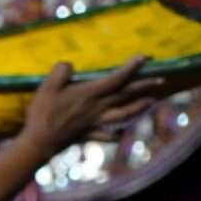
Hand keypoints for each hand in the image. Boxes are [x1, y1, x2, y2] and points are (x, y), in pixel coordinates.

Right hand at [17, 55, 164, 156]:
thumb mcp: (47, 86)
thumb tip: (69, 65)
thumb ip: (61, 71)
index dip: (132, 67)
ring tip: (151, 102)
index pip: (116, 78)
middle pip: (126, 95)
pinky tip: (120, 134)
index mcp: (89, 94)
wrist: (39, 143)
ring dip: (139, 108)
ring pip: (123, 115)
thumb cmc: (42, 113)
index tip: (145, 57)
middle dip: (144, 85)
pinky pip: (106, 136)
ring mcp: (94, 123)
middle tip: (161, 78)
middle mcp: (97, 108)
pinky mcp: (87, 135)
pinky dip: (115, 135)